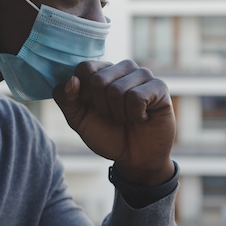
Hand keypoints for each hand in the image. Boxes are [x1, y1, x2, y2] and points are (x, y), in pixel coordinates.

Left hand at [52, 60, 175, 185]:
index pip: (84, 68)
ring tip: (128, 118)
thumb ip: (67, 99)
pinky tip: (143, 117)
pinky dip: (135, 115)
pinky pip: (137, 97)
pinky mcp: (159, 87)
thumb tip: (72, 80)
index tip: (93, 107)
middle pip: (98, 79)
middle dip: (102, 107)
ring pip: (117, 90)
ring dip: (119, 113)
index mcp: (102, 71)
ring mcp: (142, 75)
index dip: (83, 94)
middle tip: (114, 116)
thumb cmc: (107, 135)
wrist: (135, 158)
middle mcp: (122, 68)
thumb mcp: (79, 120)